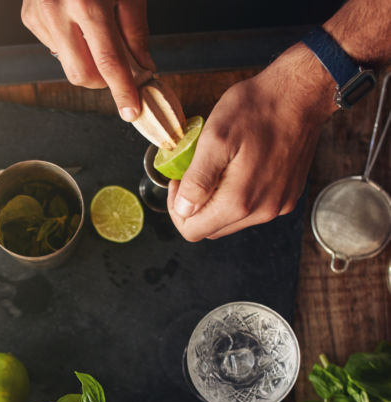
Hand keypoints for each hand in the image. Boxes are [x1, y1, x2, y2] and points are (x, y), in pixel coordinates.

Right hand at [21, 0, 153, 120]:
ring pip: (68, 66)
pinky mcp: (29, 17)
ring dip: (88, 60)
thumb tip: (142, 69)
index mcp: (86, 2)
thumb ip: (136, 31)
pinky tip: (74, 20)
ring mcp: (39, 15)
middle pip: (82, 75)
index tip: (131, 111)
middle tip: (119, 69)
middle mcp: (57, 10)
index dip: (122, 90)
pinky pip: (55, 48)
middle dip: (103, 80)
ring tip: (95, 32)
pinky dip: (72, 44)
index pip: (108, 61)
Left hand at [168, 45, 337, 240]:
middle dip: (194, 208)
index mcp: (239, 202)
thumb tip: (183, 209)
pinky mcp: (287, 197)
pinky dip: (237, 198)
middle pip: (211, 229)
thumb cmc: (256, 109)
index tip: (178, 183)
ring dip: (216, 203)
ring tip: (216, 170)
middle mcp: (261, 212)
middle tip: (191, 176)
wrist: (301, 94)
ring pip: (230, 222)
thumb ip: (197, 181)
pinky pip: (252, 210)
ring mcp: (277, 206)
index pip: (192, 231)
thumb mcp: (214, 139)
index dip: (177, 210)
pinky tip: (238, 171)